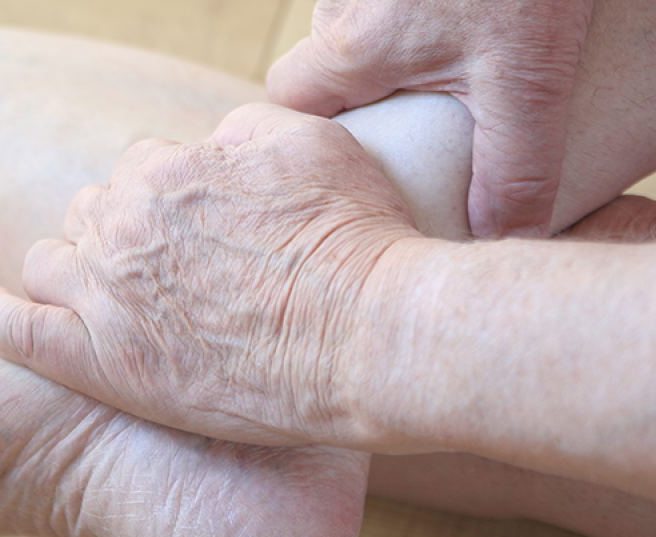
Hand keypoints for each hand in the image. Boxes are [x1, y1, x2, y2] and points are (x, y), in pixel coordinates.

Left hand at [0, 104, 424, 450]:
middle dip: (118, 236)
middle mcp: (127, 225)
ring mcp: (108, 295)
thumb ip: (248, 131)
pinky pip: (17, 330)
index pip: (139, 173)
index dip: (163, 204)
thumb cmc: (358, 242)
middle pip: (93, 216)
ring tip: (98, 300)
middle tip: (155, 275)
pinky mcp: (104, 364)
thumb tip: (216, 139)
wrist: (367, 336)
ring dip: (70, 272)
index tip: (185, 234)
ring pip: (52, 264)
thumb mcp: (315, 147)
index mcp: (170, 174)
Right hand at [267, 0, 593, 238]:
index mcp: (353, 48)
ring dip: (383, 48)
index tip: (352, 150)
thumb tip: (498, 235)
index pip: (288, 101)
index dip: (310, 131)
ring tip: (441, 60)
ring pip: (347, 26)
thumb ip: (512, 165)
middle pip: (319, 64)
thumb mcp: (526, 76)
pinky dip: (403, 12)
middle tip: (406, 115)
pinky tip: (451, 15)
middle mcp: (340, 5)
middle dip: (353, 93)